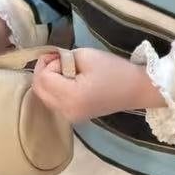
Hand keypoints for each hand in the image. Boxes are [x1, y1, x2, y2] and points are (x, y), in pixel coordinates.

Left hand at [31, 46, 162, 123]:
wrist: (137, 90)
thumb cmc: (114, 70)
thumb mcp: (85, 56)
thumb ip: (62, 59)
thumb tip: (48, 63)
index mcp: (71, 96)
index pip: (43, 79)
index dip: (48, 64)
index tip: (62, 56)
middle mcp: (67, 111)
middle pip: (38, 90)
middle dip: (43, 72)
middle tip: (57, 60)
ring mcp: (70, 118)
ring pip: (43, 97)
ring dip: (47, 81)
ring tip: (64, 70)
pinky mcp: (74, 118)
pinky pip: (53, 103)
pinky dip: (54, 90)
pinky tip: (67, 81)